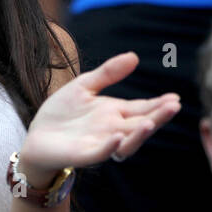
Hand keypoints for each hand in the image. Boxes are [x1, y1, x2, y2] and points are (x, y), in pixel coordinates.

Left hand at [19, 52, 180, 179]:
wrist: (36, 136)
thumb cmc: (61, 113)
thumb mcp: (84, 86)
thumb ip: (108, 73)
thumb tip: (134, 56)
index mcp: (115, 113)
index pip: (142, 108)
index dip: (158, 104)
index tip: (175, 98)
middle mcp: (113, 130)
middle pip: (141, 125)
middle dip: (158, 117)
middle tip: (174, 106)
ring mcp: (100, 143)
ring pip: (127, 142)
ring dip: (140, 134)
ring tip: (151, 123)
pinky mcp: (83, 155)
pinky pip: (100, 153)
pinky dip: (110, 146)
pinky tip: (117, 136)